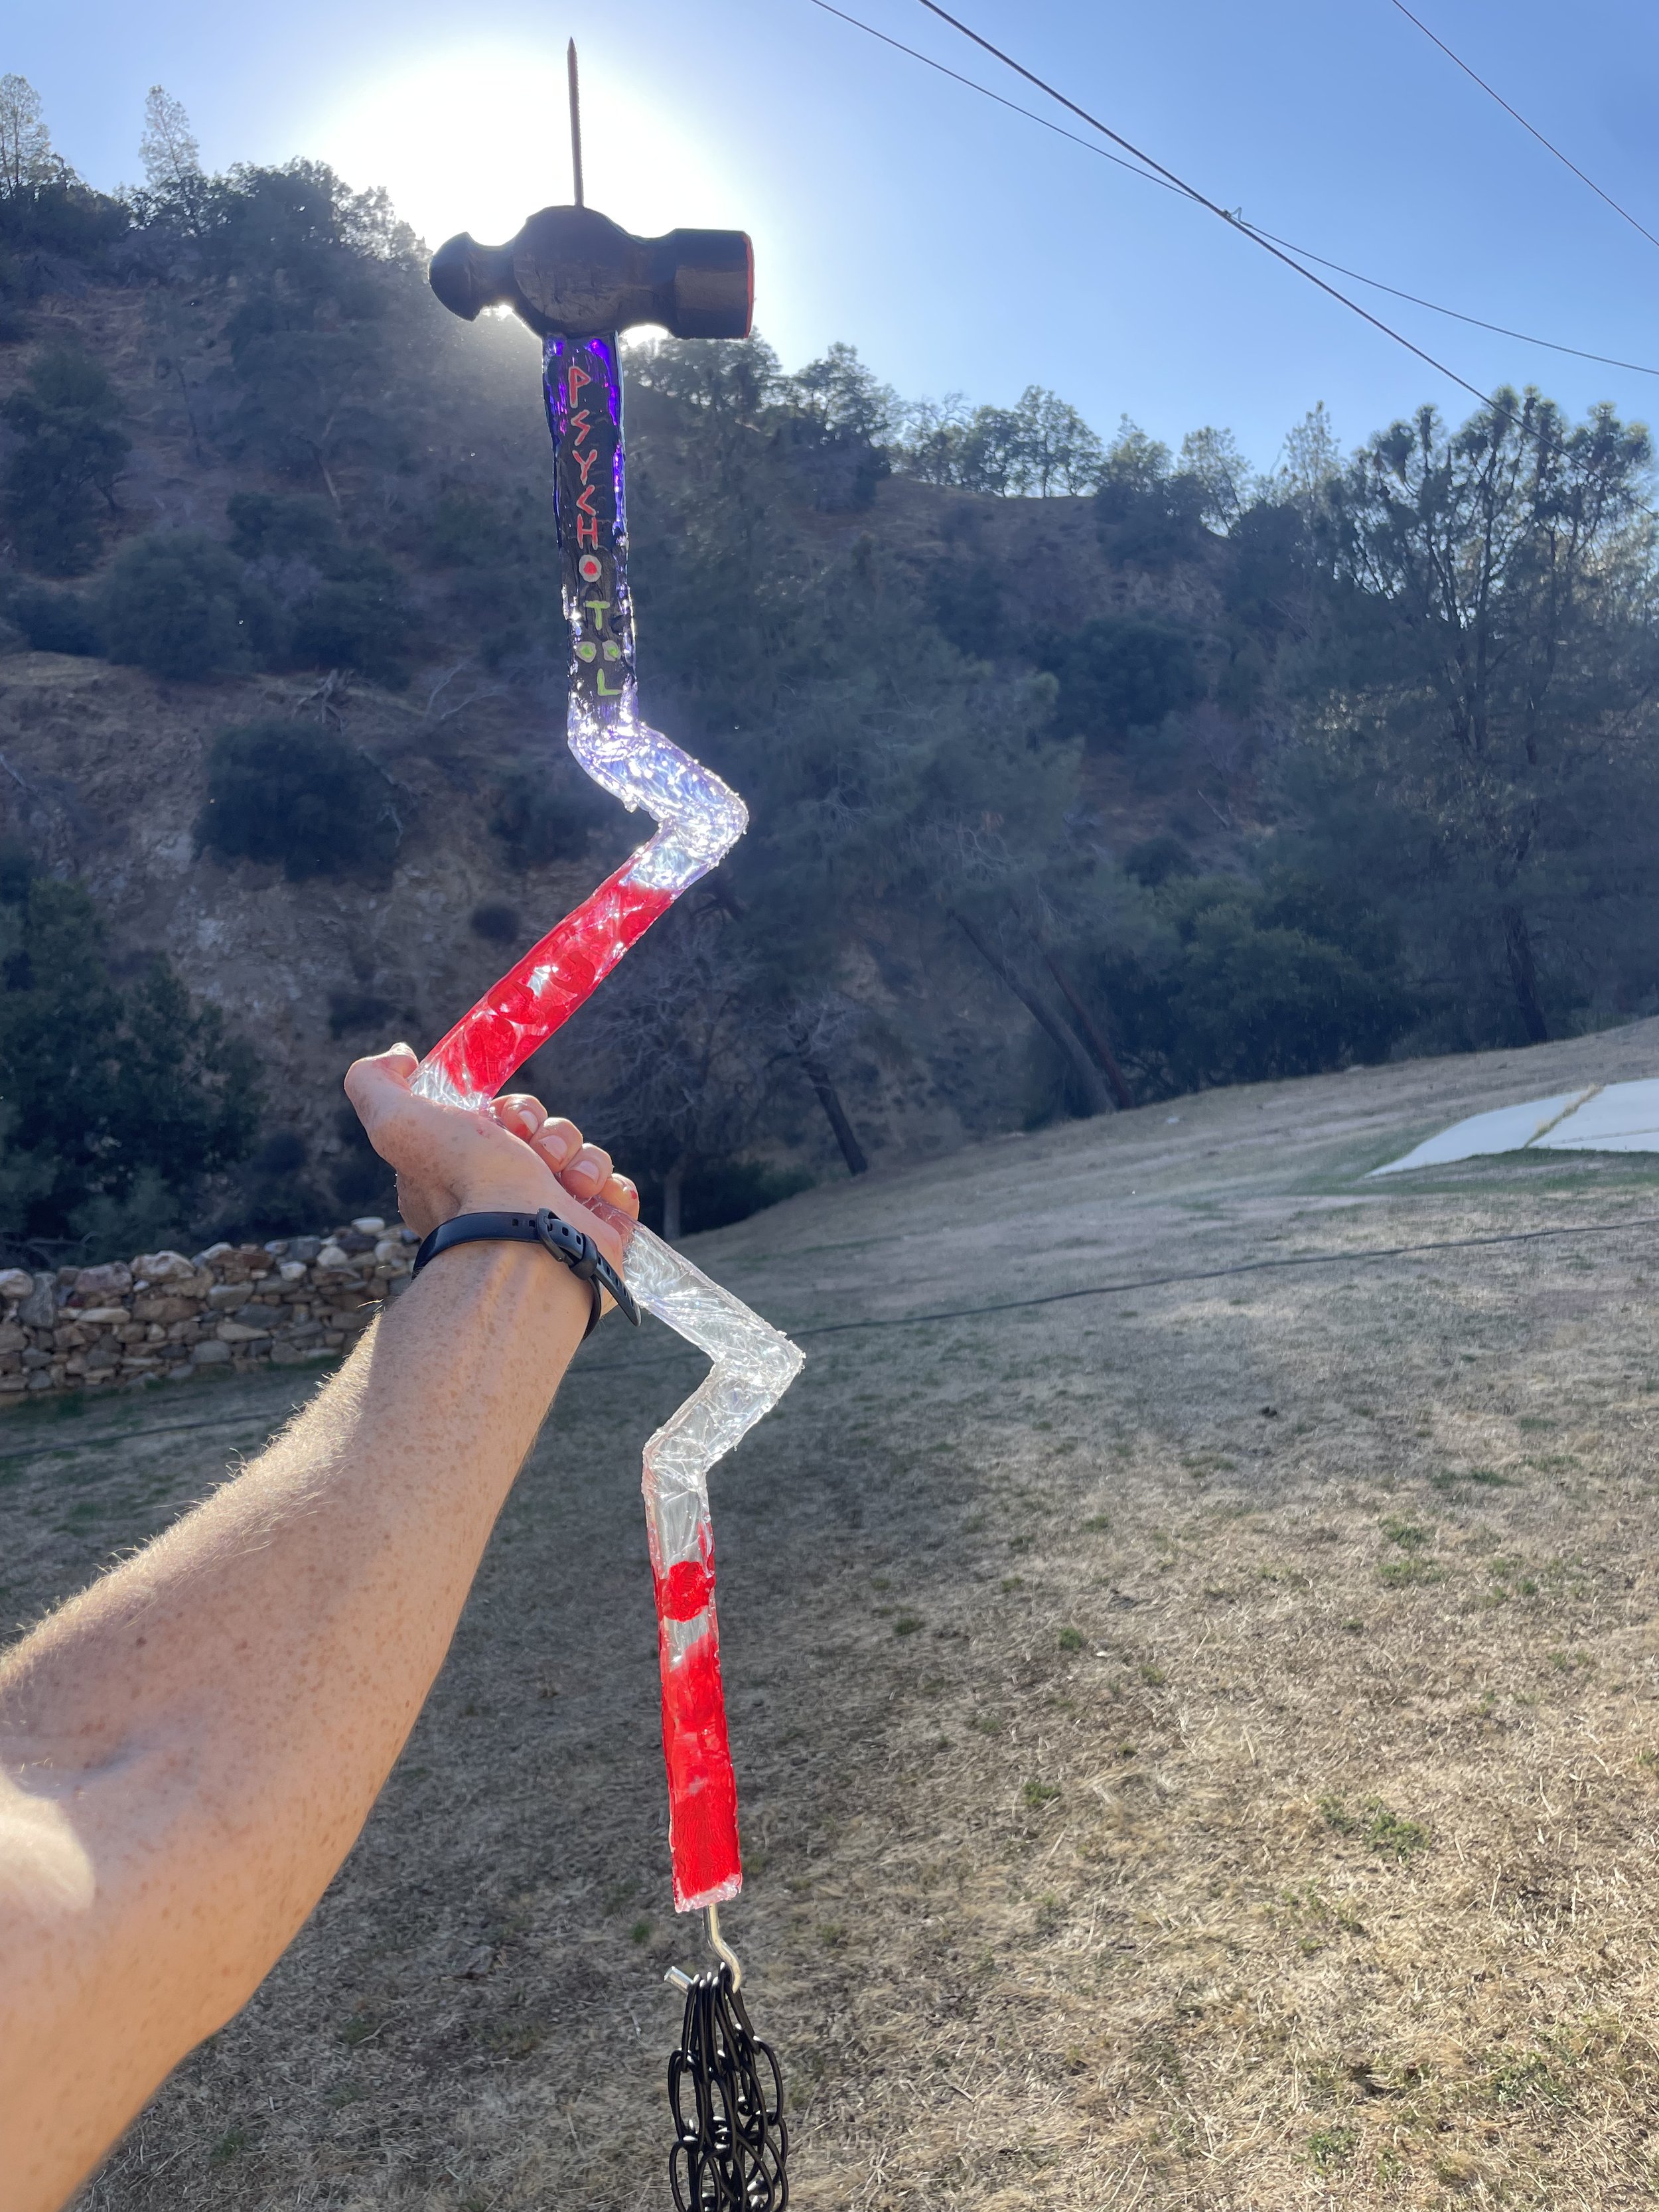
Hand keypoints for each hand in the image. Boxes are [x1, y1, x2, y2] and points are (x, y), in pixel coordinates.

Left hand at [344, 1045, 639, 1273]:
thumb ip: (375, 1082)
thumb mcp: (396, 1121)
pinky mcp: (595, 1234)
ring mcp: (554, 1218)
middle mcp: (506, 1198)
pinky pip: (615, 1191)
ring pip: (583, 1157)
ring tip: (569, 1184)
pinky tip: (594, 1197)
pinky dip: (611, 1189)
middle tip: (535, 1155)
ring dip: (582, 1159)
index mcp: (465, 1173)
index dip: (509, 1111)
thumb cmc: (464, 1181)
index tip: (502, 1119)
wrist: (524, 1245)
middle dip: (548, 1132)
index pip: (500, 1122)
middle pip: (546, 1133)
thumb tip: (399, 1056)